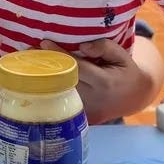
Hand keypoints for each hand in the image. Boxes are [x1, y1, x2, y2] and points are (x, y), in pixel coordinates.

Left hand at [40, 38, 160, 124]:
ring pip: (59, 95)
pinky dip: (49, 94)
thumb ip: (105, 47)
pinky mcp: (82, 120)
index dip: (59, 55)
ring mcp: (87, 112)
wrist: (134, 97)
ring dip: (43, 81)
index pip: (76, 67)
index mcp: (104, 82)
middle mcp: (93, 99)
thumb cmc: (125, 72)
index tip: (43, 43)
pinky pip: (62, 104)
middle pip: (63, 82)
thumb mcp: (122, 55)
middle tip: (28, 54)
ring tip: (29, 66)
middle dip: (46, 68)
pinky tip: (38, 82)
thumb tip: (82, 46)